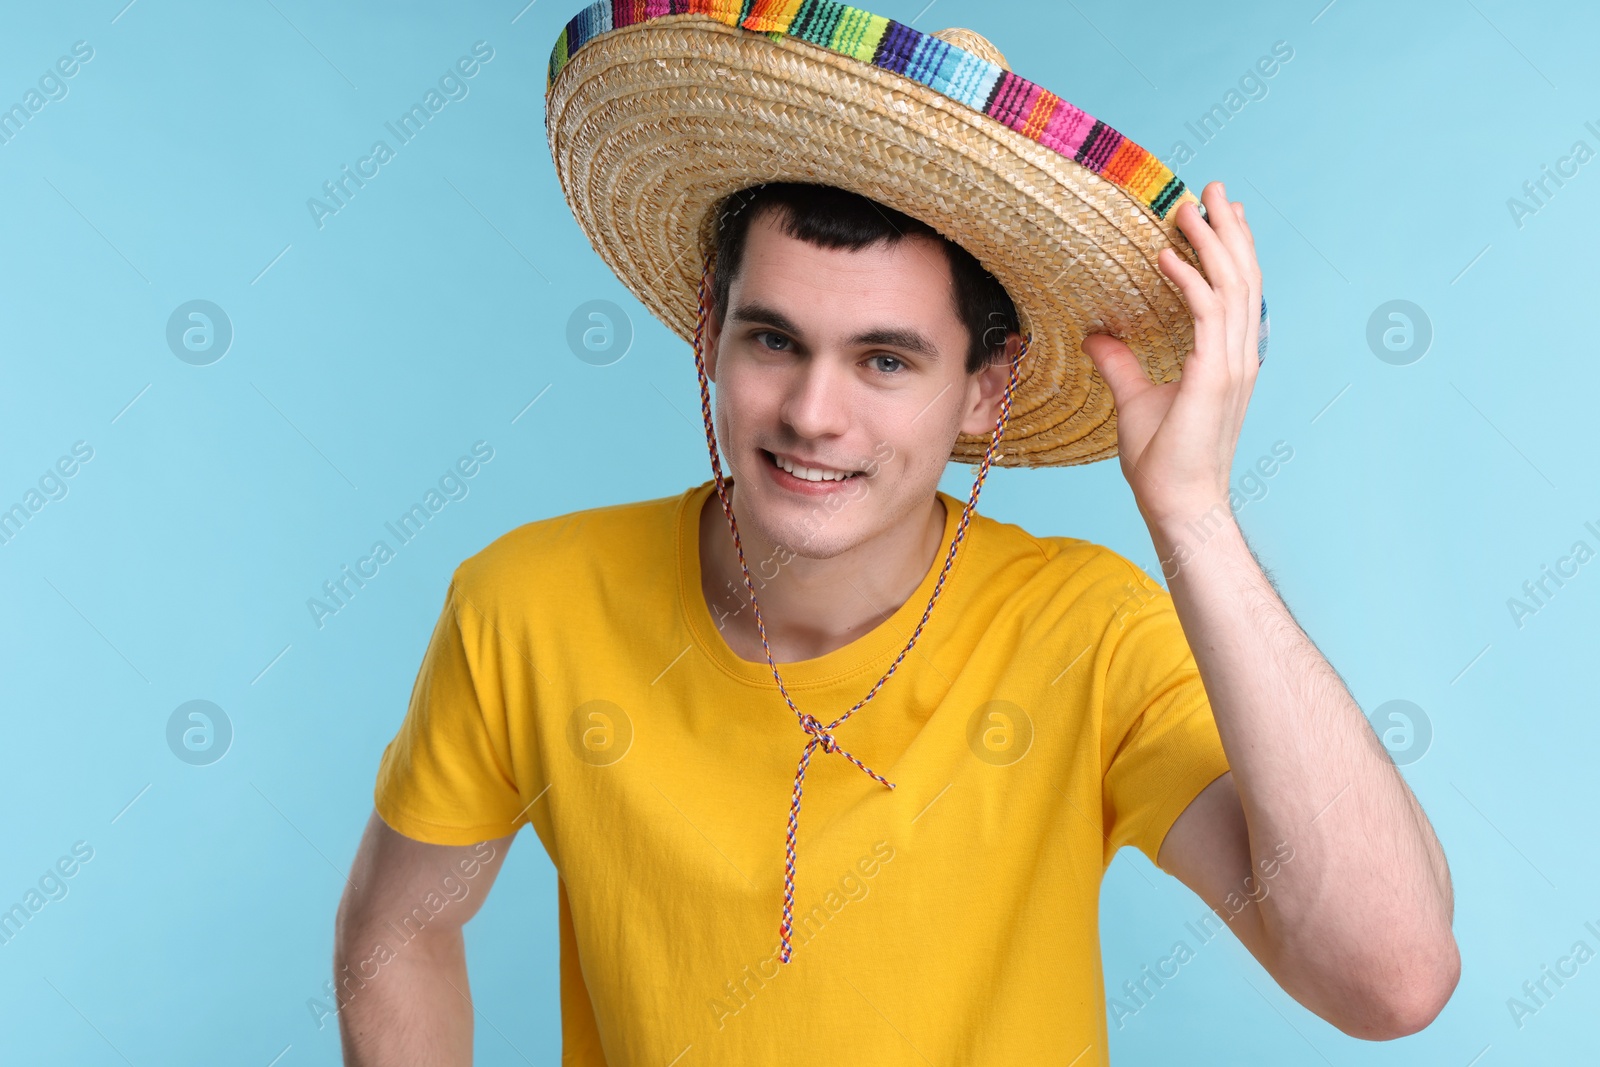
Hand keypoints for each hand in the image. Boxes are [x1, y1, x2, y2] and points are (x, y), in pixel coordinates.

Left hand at [1080, 180, 1262, 531]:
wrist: (1177, 503)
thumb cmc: (1162, 462)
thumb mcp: (1134, 400)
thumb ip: (1119, 363)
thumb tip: (1096, 333)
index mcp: (1227, 358)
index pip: (1236, 290)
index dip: (1230, 248)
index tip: (1217, 212)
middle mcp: (1238, 355)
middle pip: (1243, 276)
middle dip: (1228, 228)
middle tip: (1210, 188)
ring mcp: (1232, 365)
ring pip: (1232, 286)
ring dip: (1210, 242)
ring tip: (1187, 206)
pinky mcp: (1215, 376)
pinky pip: (1207, 314)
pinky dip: (1188, 280)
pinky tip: (1165, 256)